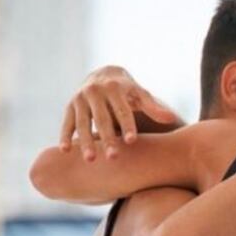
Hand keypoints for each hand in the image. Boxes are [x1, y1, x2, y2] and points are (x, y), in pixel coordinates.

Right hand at [61, 66, 178, 161]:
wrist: (103, 74)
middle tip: (113, 157)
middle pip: (102, 119)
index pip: (122, 110)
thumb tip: (171, 118)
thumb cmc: (128, 90)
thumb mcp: (141, 95)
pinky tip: (65, 151)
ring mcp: (80, 99)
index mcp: (114, 88)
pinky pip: (67, 123)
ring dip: (85, 141)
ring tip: (91, 160)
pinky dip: (65, 136)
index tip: (131, 142)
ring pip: (82, 123)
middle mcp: (95, 91)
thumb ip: (153, 107)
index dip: (127, 125)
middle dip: (107, 138)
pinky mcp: (69, 106)